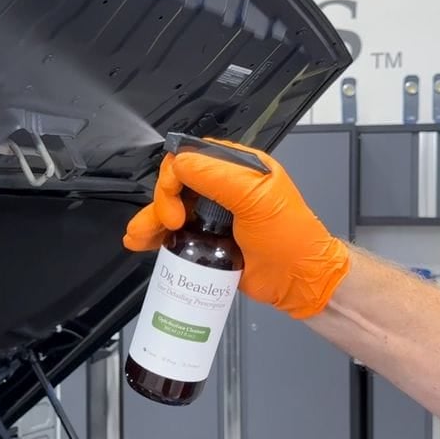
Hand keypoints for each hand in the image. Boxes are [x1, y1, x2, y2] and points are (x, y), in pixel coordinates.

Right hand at [122, 138, 349, 318]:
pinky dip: (153, 236)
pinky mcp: (205, 240)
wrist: (298, 282)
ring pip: (168, 208)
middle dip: (163, 202)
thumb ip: (219, 176)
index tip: (177, 202)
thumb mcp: (258, 199)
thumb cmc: (290, 239)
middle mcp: (223, 188)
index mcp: (239, 168)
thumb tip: (181, 164)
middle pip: (175, 183)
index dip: (175, 175)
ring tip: (141, 237)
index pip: (192, 156)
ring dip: (149, 220)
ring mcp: (212, 215)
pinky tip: (143, 242)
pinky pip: (171, 233)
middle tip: (174, 223)